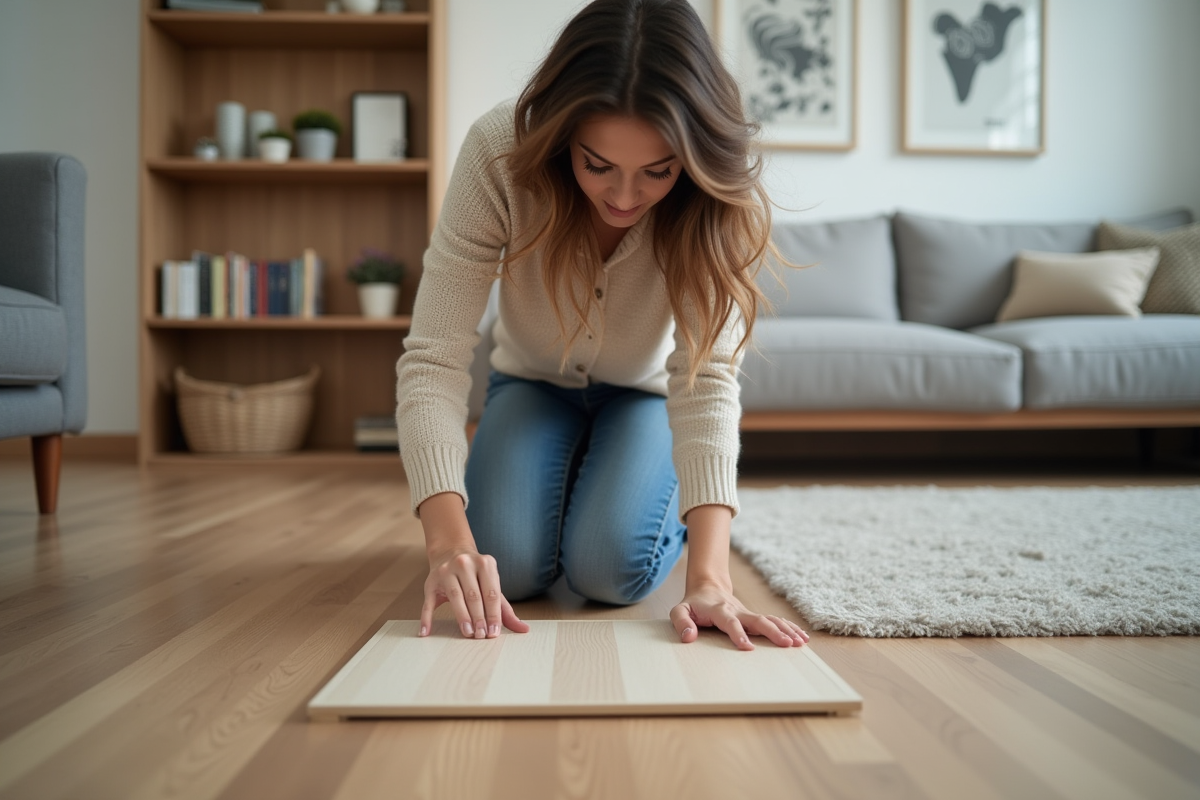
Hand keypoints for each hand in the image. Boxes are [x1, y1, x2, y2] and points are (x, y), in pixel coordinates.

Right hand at [419, 546, 529, 638]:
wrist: (451, 552)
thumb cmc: (476, 575)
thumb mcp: (492, 586)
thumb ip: (506, 609)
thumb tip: (524, 629)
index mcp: (485, 564)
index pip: (491, 593)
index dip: (493, 615)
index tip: (494, 633)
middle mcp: (465, 564)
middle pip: (474, 595)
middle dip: (479, 617)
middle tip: (481, 635)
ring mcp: (446, 571)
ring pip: (455, 597)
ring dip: (462, 617)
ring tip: (468, 633)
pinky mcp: (430, 581)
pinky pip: (428, 602)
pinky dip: (427, 618)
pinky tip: (426, 632)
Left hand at [670, 581, 808, 650]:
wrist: (707, 588)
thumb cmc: (693, 604)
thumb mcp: (679, 611)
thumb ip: (681, 623)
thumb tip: (688, 638)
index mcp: (719, 610)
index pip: (730, 623)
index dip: (738, 634)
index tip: (748, 648)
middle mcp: (737, 611)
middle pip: (757, 620)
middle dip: (772, 632)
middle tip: (786, 644)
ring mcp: (747, 613)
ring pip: (769, 620)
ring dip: (785, 630)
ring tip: (800, 642)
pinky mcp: (754, 616)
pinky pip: (774, 621)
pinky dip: (788, 627)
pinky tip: (801, 637)